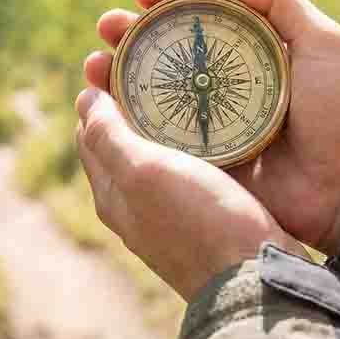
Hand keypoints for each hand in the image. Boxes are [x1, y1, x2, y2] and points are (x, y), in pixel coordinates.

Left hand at [75, 86, 308, 300]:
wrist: (256, 279)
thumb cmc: (200, 221)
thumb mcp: (145, 173)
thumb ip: (109, 138)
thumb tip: (83, 99)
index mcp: (113, 193)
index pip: (92, 133)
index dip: (100, 94)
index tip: (121, 59)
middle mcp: (136, 205)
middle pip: (123, 141)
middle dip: (131, 102)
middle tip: (156, 64)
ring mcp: (171, 213)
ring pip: (159, 153)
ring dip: (165, 120)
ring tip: (187, 85)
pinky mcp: (206, 215)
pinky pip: (190, 167)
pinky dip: (192, 141)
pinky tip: (215, 126)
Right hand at [86, 0, 339, 256]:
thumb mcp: (323, 42)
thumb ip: (279, 1)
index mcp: (251, 50)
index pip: (200, 14)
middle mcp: (224, 81)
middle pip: (167, 49)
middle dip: (132, 32)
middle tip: (109, 26)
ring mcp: (209, 120)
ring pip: (153, 90)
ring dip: (118, 72)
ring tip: (95, 63)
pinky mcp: (200, 158)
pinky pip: (156, 135)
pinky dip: (127, 119)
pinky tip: (102, 106)